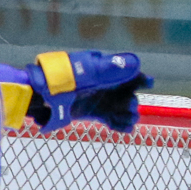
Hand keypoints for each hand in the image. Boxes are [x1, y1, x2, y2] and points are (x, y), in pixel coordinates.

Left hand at [26, 50, 152, 133]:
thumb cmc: (65, 79)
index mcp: (107, 74)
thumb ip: (113, 67)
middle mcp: (107, 87)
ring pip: (125, 110)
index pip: (130, 74)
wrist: (42, 95)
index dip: (141, 79)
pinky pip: (114, 122)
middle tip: (127, 106)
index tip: (148, 83)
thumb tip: (136, 62)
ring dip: (129, 115)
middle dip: (132, 102)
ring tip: (125, 119)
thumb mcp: (89, 70)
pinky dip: (121, 126)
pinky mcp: (95, 114)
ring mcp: (101, 101)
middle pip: (130, 95)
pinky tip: (122, 128)